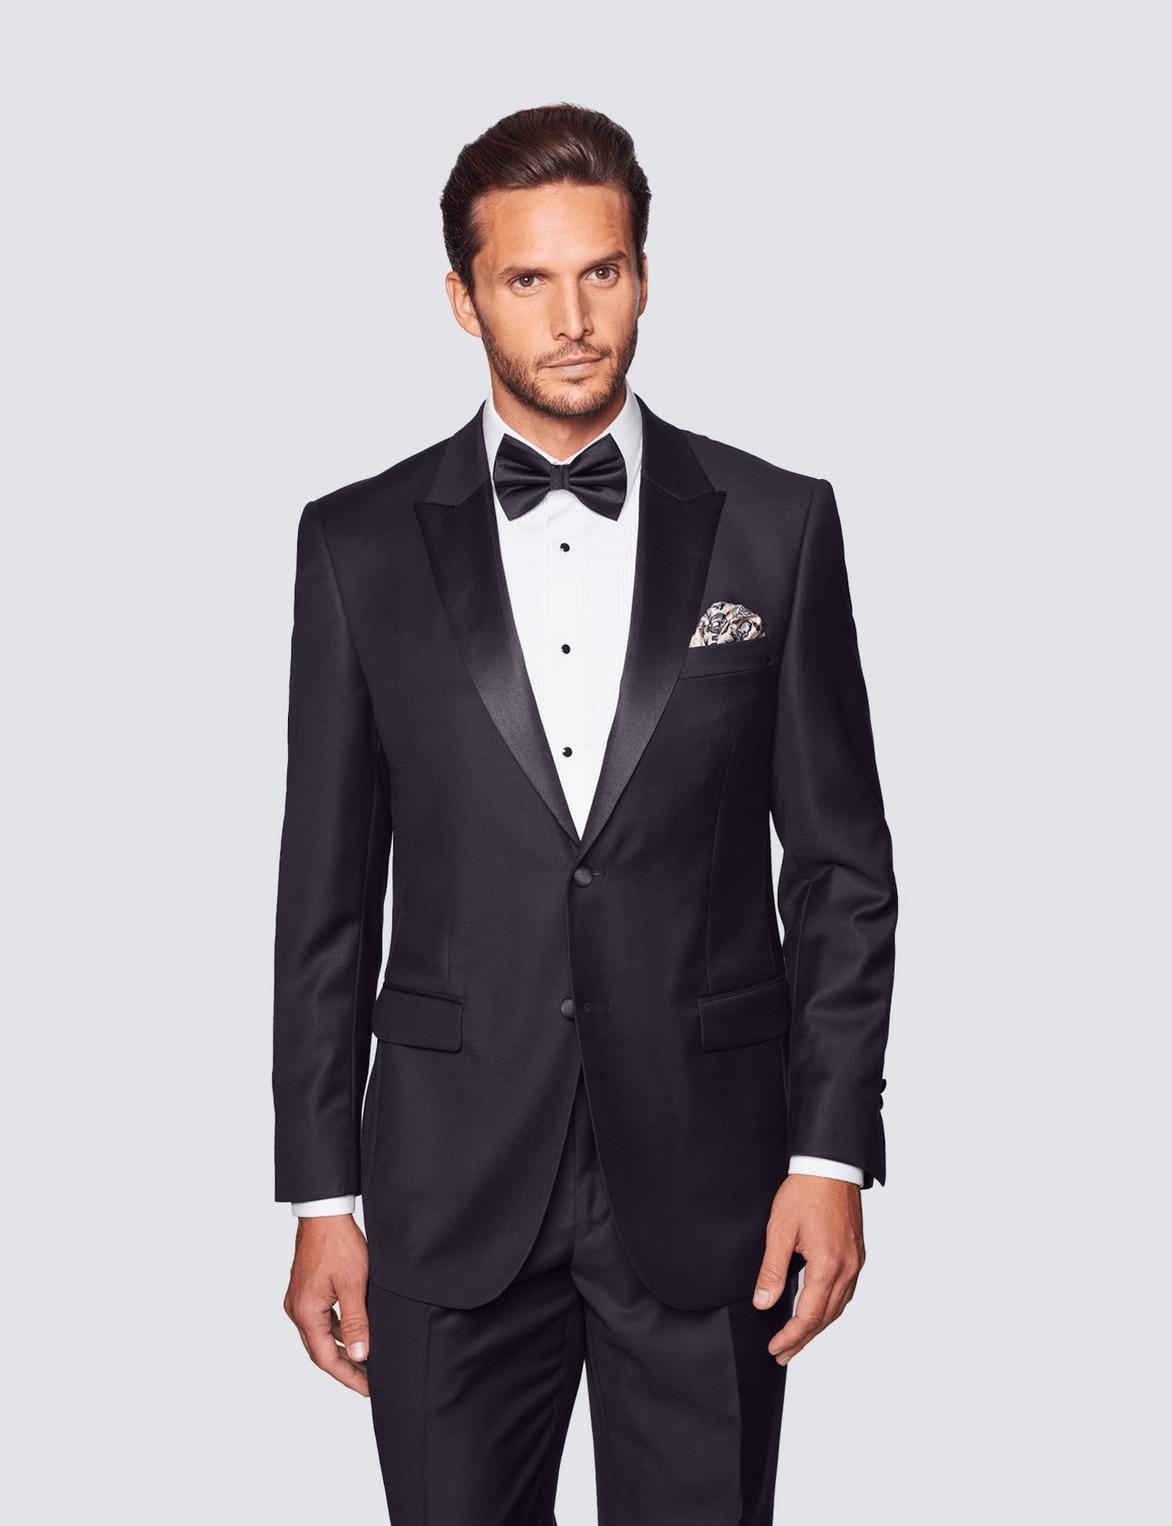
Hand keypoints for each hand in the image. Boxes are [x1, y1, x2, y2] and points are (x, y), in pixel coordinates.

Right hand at [283, 1213, 370, 1395]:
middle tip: (370, 1381)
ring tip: (367, 1362)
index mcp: (306, 1312)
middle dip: (346, 1368)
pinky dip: (339, 1331)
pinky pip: (322, 1320)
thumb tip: (360, 1355)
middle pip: (322, 1350)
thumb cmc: (338, 1244)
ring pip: (322, 1336)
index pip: (327, 1358)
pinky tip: (356, 1333)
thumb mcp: (354, 1285)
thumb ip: (357, 1322)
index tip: (369, 1388)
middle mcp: (298, 1310)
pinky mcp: (306, 1291)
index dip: (349, 1376)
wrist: (324, 1214)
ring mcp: (300, 1300)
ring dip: (343, 1349)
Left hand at [752, 1173, 864, 1364]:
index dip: (791, 1336)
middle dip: (803, 1339)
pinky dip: (830, 1307)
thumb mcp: (779, 1231)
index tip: (775, 1348)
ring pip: (839, 1307)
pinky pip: (846, 1291)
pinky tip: (819, 1309)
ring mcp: (856, 1262)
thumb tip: (764, 1302)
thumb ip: (772, 1270)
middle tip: (783, 1354)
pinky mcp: (857, 1254)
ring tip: (798, 1338)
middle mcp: (847, 1268)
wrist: (830, 1166)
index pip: (809, 1315)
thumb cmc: (805, 1193)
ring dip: (818, 1326)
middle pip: (826, 1317)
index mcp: (828, 1265)